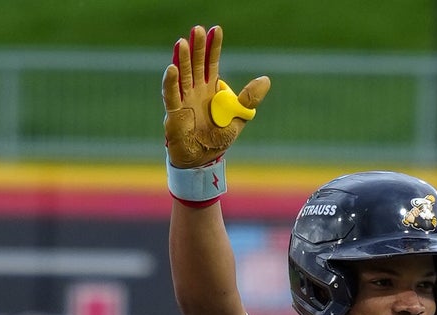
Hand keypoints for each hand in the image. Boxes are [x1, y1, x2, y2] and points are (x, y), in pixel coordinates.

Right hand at [162, 24, 269, 168]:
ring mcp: (184, 101)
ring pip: (182, 76)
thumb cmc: (218, 140)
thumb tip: (266, 80)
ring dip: (183, 59)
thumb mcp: (238, 118)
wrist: (203, 162)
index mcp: (210, 90)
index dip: (213, 47)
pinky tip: (172, 68)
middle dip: (197, 48)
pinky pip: (171, 96)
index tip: (216, 30)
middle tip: (198, 29)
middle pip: (196, 65)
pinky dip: (171, 83)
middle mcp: (195, 91)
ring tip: (183, 42)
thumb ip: (249, 99)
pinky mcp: (174, 114)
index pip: (211, 63)